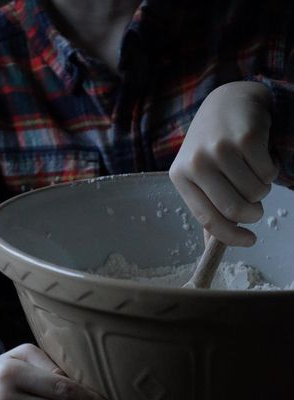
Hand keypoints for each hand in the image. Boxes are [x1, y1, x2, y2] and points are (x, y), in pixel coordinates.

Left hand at [169, 81, 278, 245]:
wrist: (228, 101)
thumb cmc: (213, 145)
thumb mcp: (199, 174)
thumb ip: (206, 206)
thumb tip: (212, 246)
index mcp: (181, 177)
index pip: (207, 218)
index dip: (231, 237)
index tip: (249, 242)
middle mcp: (197, 162)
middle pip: (234, 209)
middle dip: (252, 214)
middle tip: (256, 207)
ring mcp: (220, 148)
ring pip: (255, 192)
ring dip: (262, 189)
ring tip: (253, 172)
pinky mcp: (246, 137)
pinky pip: (268, 173)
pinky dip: (271, 171)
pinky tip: (260, 156)